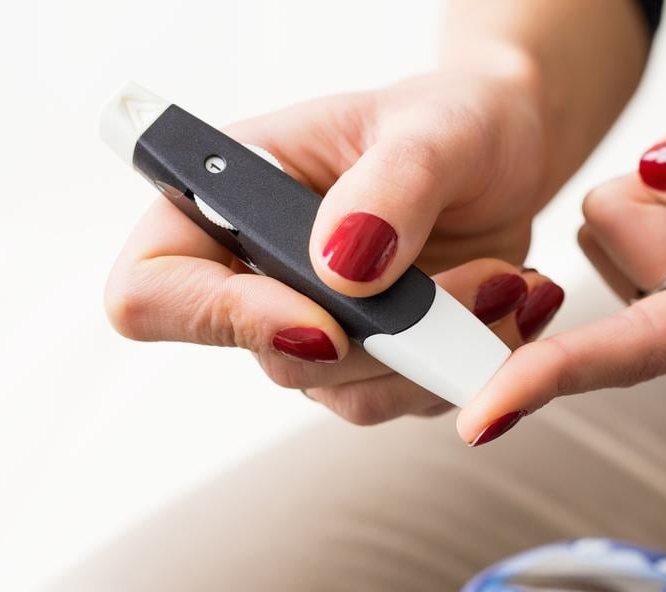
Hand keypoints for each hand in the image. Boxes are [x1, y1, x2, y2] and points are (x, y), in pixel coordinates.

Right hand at [104, 71, 565, 424]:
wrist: (508, 151)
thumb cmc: (456, 120)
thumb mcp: (432, 128)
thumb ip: (390, 187)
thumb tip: (342, 271)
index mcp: (230, 199)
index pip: (151, 293)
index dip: (221, 320)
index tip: (329, 316)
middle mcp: (258, 274)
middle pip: (276, 357)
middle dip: (391, 337)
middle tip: (488, 282)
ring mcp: (314, 324)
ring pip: (350, 393)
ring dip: (442, 356)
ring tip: (513, 283)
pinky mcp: (374, 360)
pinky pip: (407, 398)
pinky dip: (470, 367)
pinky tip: (513, 304)